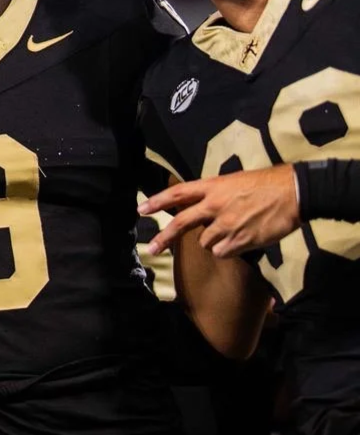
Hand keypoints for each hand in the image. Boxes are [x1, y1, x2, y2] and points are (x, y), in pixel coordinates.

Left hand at [140, 164, 300, 257]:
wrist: (293, 193)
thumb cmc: (266, 185)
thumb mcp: (234, 182)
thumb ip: (215, 195)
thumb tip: (202, 209)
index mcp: (212, 187)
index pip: (178, 193)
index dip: (158, 202)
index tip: (141, 210)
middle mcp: (214, 206)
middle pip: (181, 223)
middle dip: (164, 237)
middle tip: (152, 249)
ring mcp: (226, 224)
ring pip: (205, 242)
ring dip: (214, 241)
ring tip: (233, 230)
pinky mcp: (240, 240)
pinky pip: (223, 252)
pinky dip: (229, 250)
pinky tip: (242, 240)